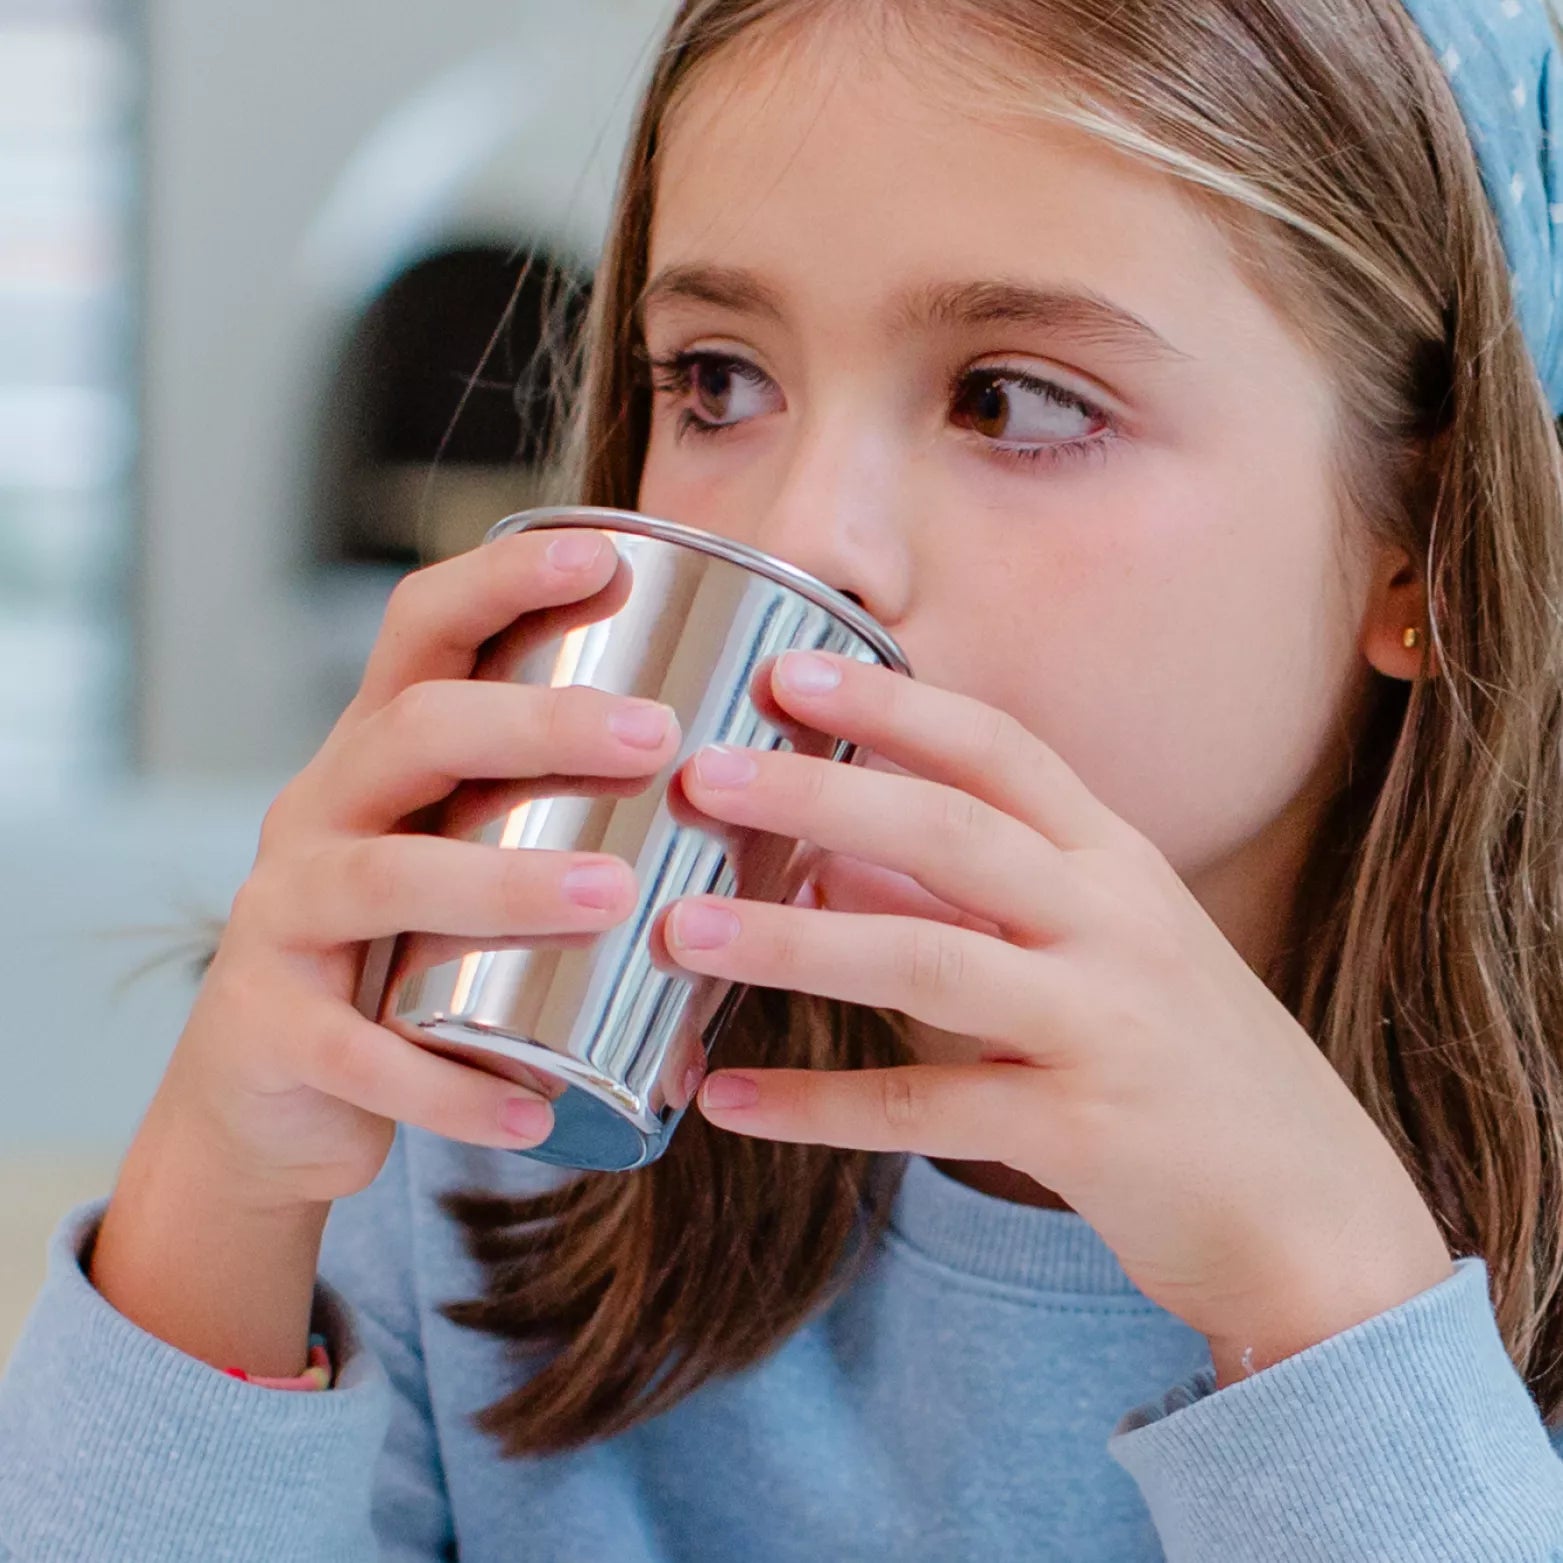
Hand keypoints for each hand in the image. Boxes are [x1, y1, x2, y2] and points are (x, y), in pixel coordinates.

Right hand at [150, 529, 681, 1208]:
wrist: (276, 1090)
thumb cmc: (413, 950)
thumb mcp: (469, 855)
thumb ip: (564, 814)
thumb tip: (761, 788)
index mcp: (379, 754)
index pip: (423, 632)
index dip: (502, 582)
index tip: (606, 554)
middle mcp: (321, 812)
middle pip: (415, 732)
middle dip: (533, 722)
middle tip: (653, 738)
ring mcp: (283, 918)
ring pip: (383, 880)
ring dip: (500, 887)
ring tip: (611, 902)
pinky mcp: (271, 1030)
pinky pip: (359, 1055)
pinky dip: (446, 1087)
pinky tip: (531, 1113)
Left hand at [666, 650, 1452, 1383]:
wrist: (1308, 1211)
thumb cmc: (1183, 1060)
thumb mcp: (1092, 952)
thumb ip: (967, 903)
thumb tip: (829, 862)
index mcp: (1117, 862)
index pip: (997, 751)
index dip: (892, 704)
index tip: (787, 670)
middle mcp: (1116, 924)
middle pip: (952, 833)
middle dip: (821, 794)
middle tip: (704, 775)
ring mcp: (1105, 1024)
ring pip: (928, 963)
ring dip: (796, 945)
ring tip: (683, 931)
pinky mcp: (1086, 1132)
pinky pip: (927, 1112)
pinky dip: (821, 1105)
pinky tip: (730, 1097)